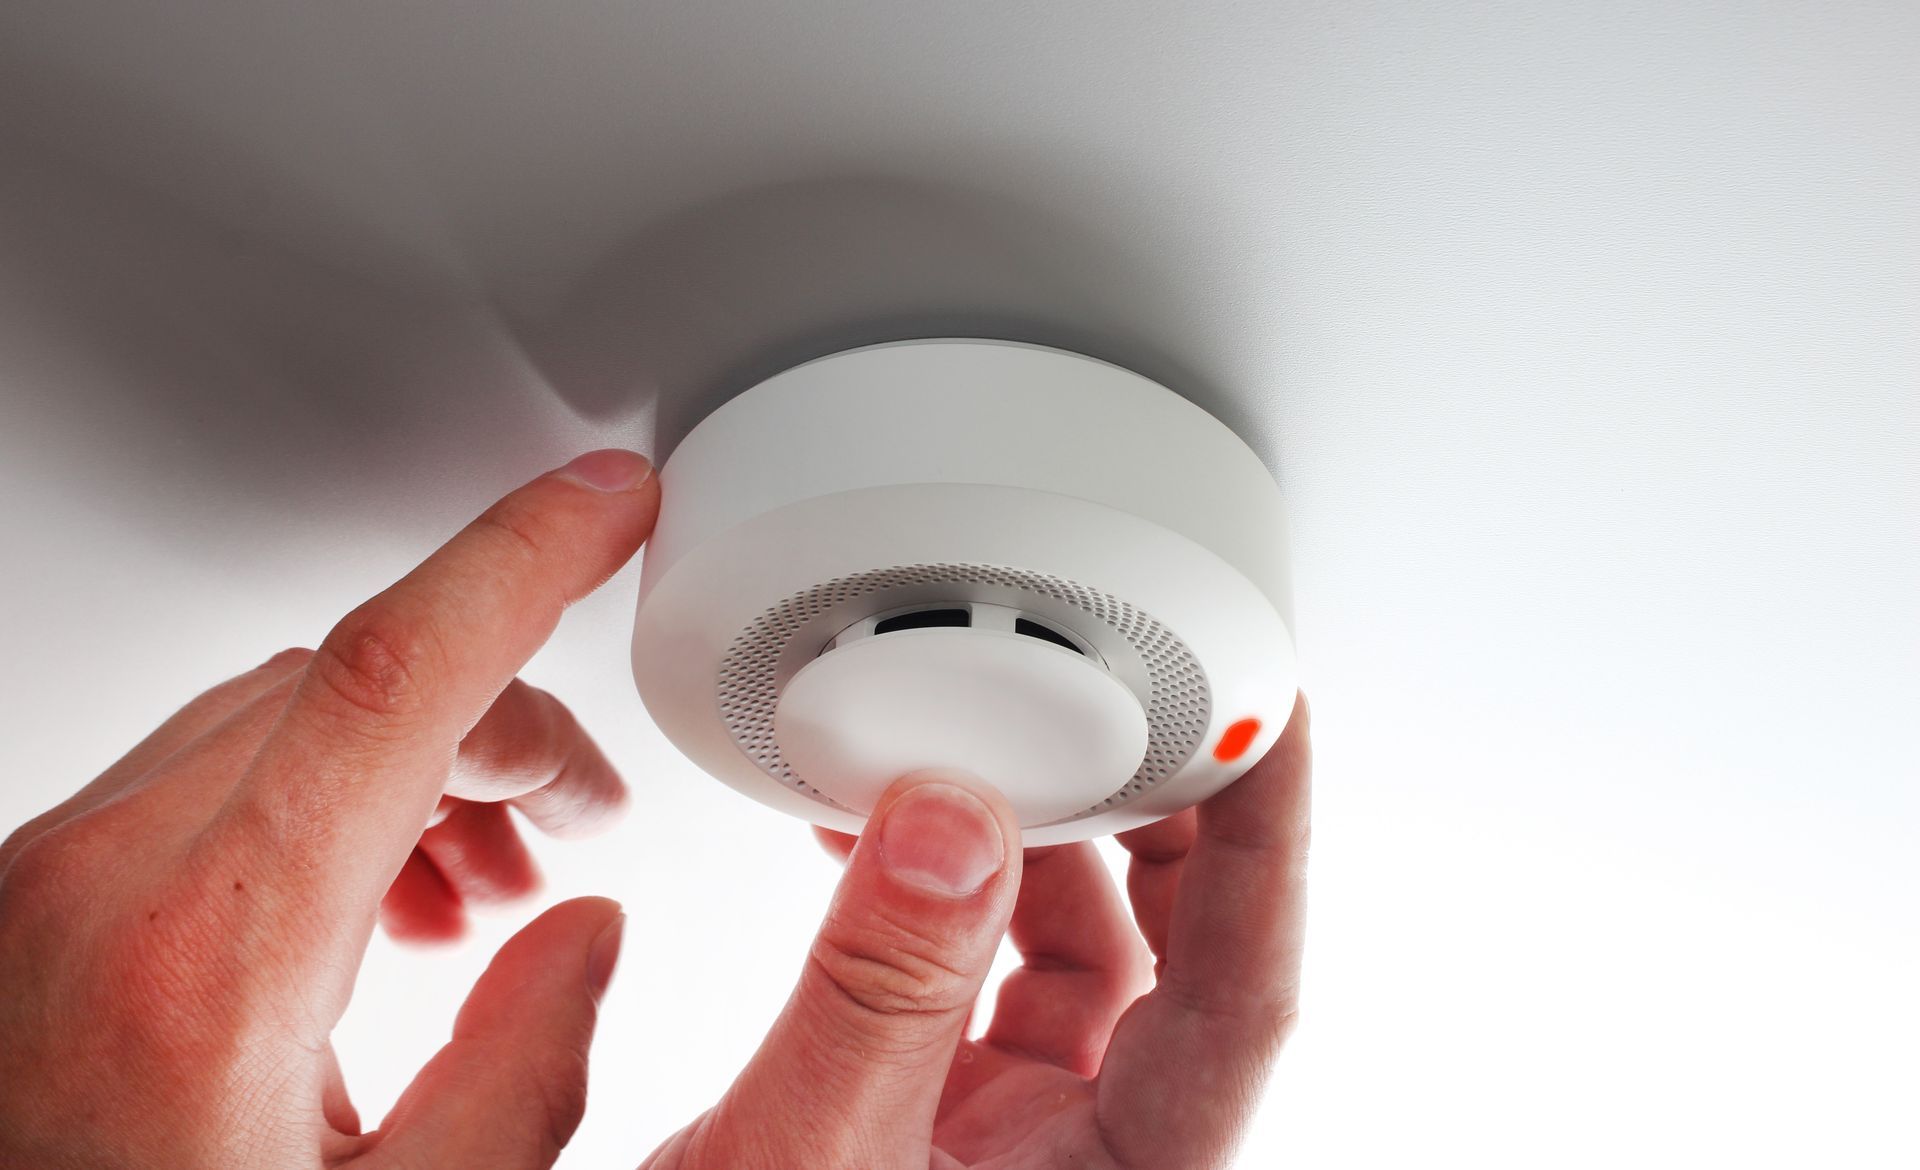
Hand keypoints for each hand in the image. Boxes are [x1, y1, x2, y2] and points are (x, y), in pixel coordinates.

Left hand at [0, 449, 659, 1168]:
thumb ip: (521, 1078)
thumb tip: (574, 938)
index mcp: (208, 961)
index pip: (392, 675)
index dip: (522, 562)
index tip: (606, 505)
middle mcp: (98, 888)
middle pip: (349, 686)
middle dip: (502, 715)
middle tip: (581, 802)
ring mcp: (44, 884)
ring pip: (278, 716)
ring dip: (413, 757)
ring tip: (487, 872)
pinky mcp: (28, 901)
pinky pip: (206, 775)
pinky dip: (323, 794)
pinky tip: (374, 898)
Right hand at [646, 695, 1309, 1169]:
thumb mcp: (802, 1161)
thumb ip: (880, 994)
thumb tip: (951, 821)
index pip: (1241, 998)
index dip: (1273, 844)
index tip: (1278, 716)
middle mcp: (1089, 1162)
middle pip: (1182, 956)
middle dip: (1161, 811)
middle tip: (1140, 690)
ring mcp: (1020, 1138)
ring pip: (1078, 951)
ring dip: (1032, 837)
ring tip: (977, 742)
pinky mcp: (945, 1115)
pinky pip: (979, 969)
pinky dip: (943, 885)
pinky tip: (883, 832)